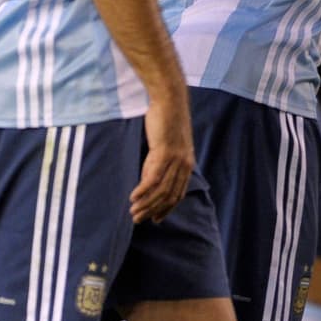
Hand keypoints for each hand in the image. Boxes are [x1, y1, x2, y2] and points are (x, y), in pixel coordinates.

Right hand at [130, 87, 193, 222]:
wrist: (170, 101)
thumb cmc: (167, 121)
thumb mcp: (166, 146)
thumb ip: (160, 164)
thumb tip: (149, 182)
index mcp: (187, 163)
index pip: (178, 194)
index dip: (166, 209)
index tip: (155, 220)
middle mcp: (184, 164)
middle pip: (169, 195)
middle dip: (153, 211)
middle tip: (137, 220)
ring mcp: (176, 159)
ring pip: (161, 190)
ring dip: (146, 204)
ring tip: (133, 212)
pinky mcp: (165, 152)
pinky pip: (153, 178)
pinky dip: (143, 190)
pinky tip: (133, 197)